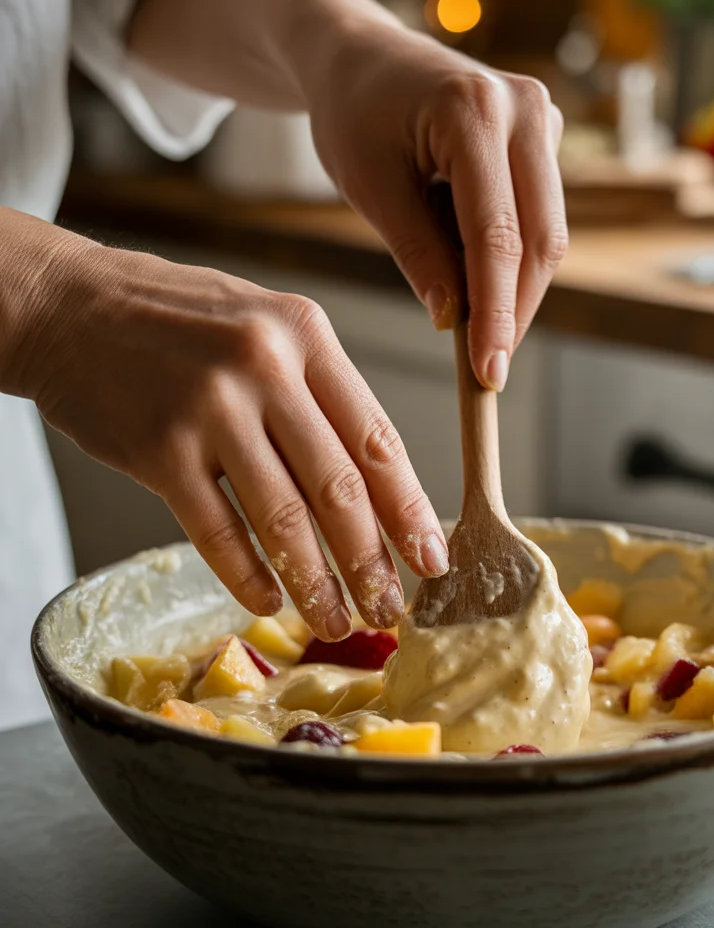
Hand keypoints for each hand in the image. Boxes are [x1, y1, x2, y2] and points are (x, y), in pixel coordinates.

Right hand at [3, 214, 448, 637]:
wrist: (69, 305)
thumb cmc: (176, 322)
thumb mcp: (265, 327)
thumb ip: (319, 392)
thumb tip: (375, 483)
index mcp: (306, 336)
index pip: (377, 438)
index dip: (409, 509)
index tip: (431, 558)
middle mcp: (265, 368)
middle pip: (339, 487)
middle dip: (372, 561)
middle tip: (390, 609)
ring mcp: (210, 408)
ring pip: (283, 518)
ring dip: (316, 582)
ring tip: (336, 622)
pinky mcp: (158, 448)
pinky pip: (215, 531)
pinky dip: (247, 574)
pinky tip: (266, 600)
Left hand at [303, 24, 566, 391]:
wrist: (362, 57)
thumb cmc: (354, 114)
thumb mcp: (370, 188)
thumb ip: (417, 253)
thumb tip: (454, 322)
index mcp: (474, 111)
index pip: (496, 235)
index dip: (496, 312)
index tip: (489, 372)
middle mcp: (525, 108)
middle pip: (540, 239)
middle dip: (515, 311)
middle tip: (489, 370)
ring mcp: (542, 117)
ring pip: (548, 234)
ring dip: (516, 290)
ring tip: (476, 329)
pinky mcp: (543, 135)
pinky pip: (540, 216)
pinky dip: (512, 261)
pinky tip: (478, 280)